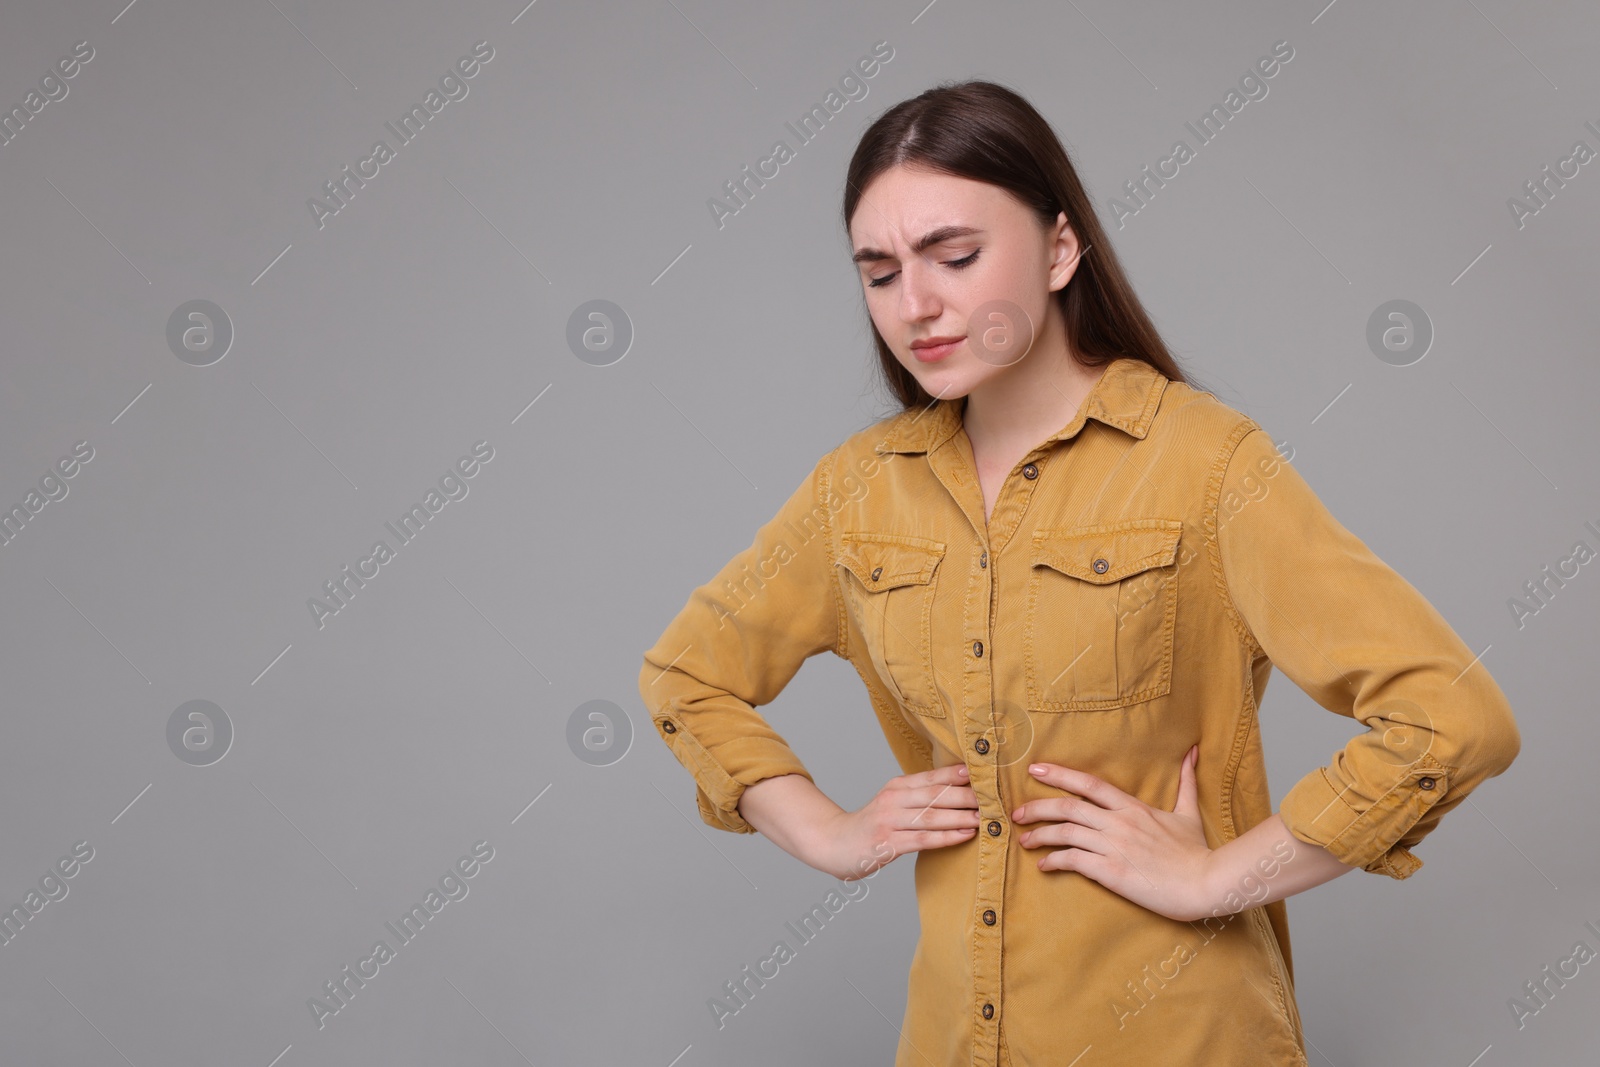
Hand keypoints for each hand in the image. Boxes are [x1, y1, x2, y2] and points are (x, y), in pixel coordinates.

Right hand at [815, 764, 979, 880]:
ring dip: (962, 816)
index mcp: (896, 786)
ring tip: (986, 818)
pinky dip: (947, 836)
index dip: (958, 775)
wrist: (832, 843)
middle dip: (967, 796)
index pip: (932, 777)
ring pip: (932, 816)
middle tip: (994, 798)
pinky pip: (923, 839)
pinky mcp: (887, 844)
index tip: (984, 772)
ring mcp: (889, 822)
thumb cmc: (871, 825)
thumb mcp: (891, 802)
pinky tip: (965, 834)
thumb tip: (957, 791)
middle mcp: (893, 800)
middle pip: (936, 795)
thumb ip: (918, 796)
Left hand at [1012, 744, 1214, 921]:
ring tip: (1025, 841)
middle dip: (1037, 808)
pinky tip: (1044, 865)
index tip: (1034, 770)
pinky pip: (1073, 861)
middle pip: (1068, 807)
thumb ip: (1185, 782)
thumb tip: (1192, 752)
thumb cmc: (1197, 852)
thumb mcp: (1188, 812)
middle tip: (1016, 813)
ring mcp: (1114, 846)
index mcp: (1133, 807)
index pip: (1089, 784)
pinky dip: (1054, 861)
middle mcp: (1119, 823)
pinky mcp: (1112, 871)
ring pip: (1065, 833)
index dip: (1059, 775)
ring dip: (1040, 836)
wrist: (1206, 883)